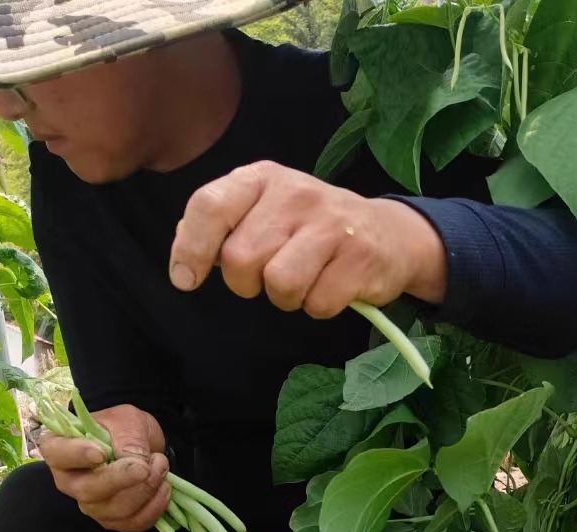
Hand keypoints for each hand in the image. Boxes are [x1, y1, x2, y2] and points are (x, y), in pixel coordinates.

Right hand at [39, 404, 170, 531]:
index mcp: (61, 449)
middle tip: (145, 466)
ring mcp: (91, 504)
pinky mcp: (114, 520)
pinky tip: (163, 487)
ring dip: (146, 489)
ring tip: (160, 466)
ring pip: (115, 510)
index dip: (77, 455)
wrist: (142, 445)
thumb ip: (127, 435)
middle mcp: (71, 481)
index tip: (100, 453)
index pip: (57, 454)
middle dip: (122, 479)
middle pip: (88, 491)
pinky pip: (134, 522)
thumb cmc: (124, 429)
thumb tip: (134, 460)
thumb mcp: (127, 420)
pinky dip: (155, 506)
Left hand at [168, 161, 447, 317]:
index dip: (191, 248)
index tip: (185, 279)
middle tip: (267, 278)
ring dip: (286, 298)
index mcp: (262, 178)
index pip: (210, 207)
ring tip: (302, 283)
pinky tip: (331, 288)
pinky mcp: (360, 259)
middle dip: (248, 282)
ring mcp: (331, 225)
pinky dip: (320, 307)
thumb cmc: (315, 227)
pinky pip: (318, 303)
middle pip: (241, 258)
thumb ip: (225, 224)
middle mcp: (295, 194)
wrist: (391, 234)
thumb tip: (185, 252)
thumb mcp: (267, 210)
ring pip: (279, 284)